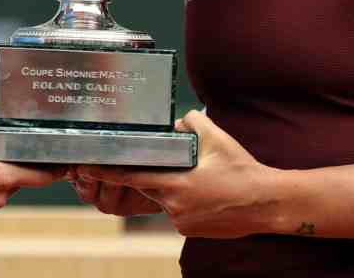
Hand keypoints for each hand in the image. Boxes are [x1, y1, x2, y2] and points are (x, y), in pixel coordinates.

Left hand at [75, 110, 273, 237]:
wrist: (266, 203)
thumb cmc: (241, 169)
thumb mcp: (216, 137)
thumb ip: (190, 122)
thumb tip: (175, 122)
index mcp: (176, 183)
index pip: (132, 176)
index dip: (108, 172)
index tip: (87, 168)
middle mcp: (174, 206)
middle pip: (148, 186)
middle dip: (149, 174)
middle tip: (159, 163)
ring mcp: (181, 222)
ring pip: (164, 199)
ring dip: (172, 187)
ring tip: (200, 178)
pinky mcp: (189, 231)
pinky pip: (177, 212)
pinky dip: (183, 201)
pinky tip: (205, 193)